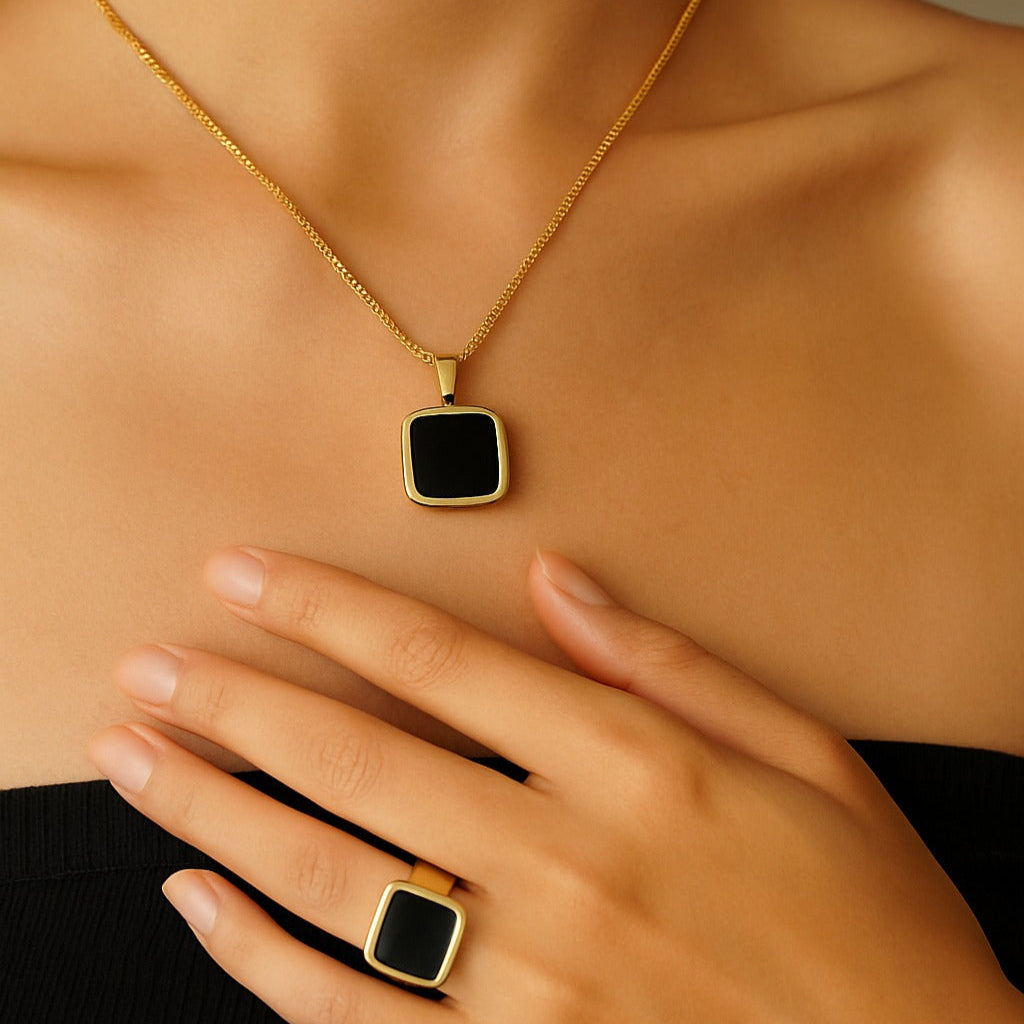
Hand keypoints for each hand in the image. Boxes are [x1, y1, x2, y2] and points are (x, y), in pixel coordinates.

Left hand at [87, 547, 1021, 1022]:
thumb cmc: (871, 920)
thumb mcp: (808, 757)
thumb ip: (669, 661)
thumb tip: (557, 582)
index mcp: (636, 767)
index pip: (436, 659)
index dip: (325, 609)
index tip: (243, 574)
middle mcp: (564, 864)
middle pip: (357, 759)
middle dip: (235, 701)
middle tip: (148, 664)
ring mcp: (528, 982)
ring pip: (331, 879)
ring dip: (216, 813)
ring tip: (135, 761)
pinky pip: (354, 1014)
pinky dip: (261, 958)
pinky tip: (197, 905)